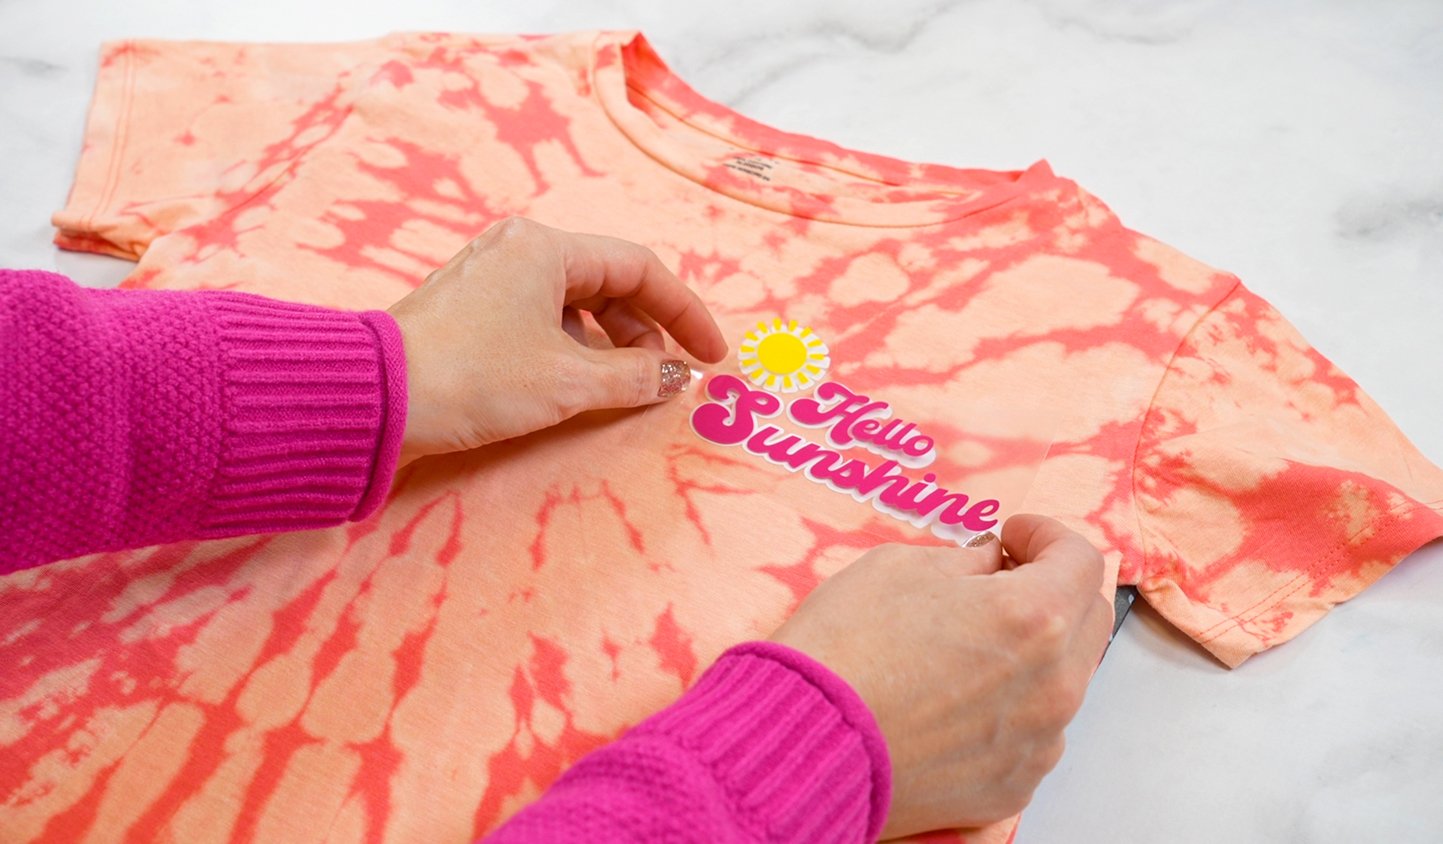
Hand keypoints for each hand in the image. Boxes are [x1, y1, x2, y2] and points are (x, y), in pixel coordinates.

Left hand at [387, 217, 728, 462]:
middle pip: (606, 283)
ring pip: (572, 303)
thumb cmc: (477, 379)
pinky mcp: (469, 308)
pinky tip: (571, 385)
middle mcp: (517, 249)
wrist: (376, 400)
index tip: (710, 356)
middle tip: (659, 380)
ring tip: (617, 389)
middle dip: (643, 332)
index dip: (684, 313)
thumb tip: (676, 377)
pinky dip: (569, 348)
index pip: (639, 269)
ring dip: (606, 345)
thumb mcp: (569, 381)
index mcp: (546, 247)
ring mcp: (488, 276)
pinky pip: (540, 318)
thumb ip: (636, 376)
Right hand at [769, 515, 1112, 837]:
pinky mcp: (1013, 785)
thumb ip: (966, 561)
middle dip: (1054, 587)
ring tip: (974, 642)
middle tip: (1004, 577)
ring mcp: (1038, 742)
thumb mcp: (899, 567)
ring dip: (1036, 649)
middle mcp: (1053, 685)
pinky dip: (1013, 705)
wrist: (803, 741)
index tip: (1013, 535)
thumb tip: (989, 565)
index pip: (1081, 560)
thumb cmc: (844, 650)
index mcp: (1033, 617)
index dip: (1046, 535)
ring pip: (1065, 680)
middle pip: (1089, 619)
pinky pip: (1035, 732)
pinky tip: (959, 697)